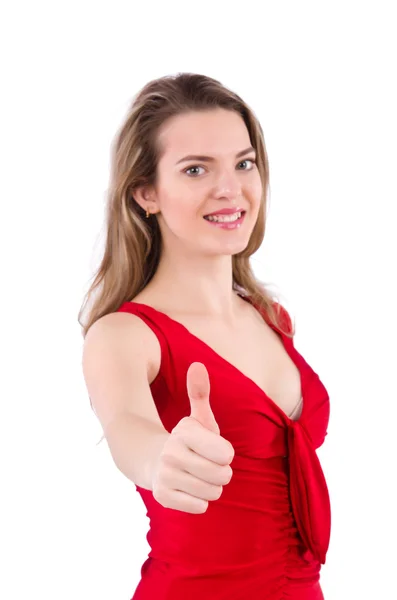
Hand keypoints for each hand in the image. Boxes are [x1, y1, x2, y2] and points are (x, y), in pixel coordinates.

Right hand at [151, 362, 234, 513]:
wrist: (153, 461)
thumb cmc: (188, 440)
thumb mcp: (197, 417)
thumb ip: (199, 393)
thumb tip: (197, 365)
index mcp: (184, 432)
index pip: (226, 454)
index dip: (226, 453)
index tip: (215, 449)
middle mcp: (171, 454)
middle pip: (222, 475)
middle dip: (221, 472)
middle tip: (208, 465)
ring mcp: (165, 476)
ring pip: (213, 492)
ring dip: (211, 487)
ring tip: (197, 476)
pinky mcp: (163, 497)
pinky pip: (201, 507)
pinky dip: (200, 501)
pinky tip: (188, 488)